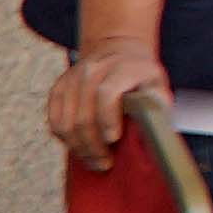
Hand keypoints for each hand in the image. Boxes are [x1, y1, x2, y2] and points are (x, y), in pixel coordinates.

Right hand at [51, 38, 166, 165]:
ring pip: (66, 121)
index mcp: (122, 67)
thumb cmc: (141, 78)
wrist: (117, 50)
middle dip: (93, 144)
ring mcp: (72, 78)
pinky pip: (55, 120)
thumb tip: (152, 133)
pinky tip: (79, 147)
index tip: (113, 140)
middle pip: (84, 114)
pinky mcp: (59, 88)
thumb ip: (156, 106)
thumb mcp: (157, 86)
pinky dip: (65, 138)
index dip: (108, 118)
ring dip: (78, 147)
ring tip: (92, 160)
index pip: (107, 93)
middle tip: (104, 163)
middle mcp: (93, 69)